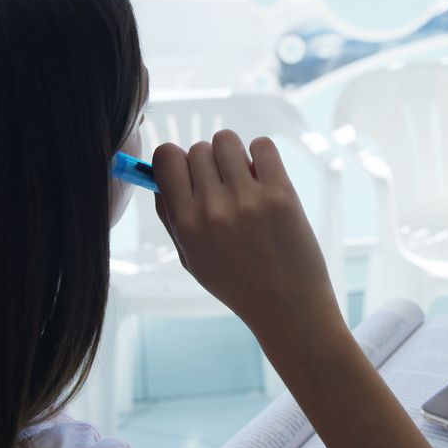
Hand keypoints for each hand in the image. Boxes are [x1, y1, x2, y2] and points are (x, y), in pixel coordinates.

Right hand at [152, 130, 343, 344]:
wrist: (288, 306)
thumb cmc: (238, 284)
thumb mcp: (192, 259)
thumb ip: (172, 218)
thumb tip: (159, 177)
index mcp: (187, 224)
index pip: (165, 157)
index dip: (175, 159)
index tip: (188, 173)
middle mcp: (213, 209)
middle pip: (197, 148)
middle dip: (209, 163)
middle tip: (225, 188)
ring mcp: (248, 200)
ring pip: (226, 140)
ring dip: (234, 155)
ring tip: (246, 180)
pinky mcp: (281, 194)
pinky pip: (262, 145)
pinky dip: (262, 155)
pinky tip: (266, 178)